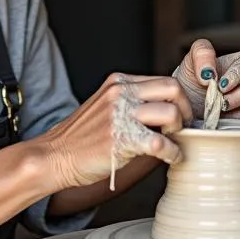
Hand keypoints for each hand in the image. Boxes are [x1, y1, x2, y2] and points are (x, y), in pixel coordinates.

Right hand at [39, 73, 193, 190]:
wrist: (54, 156)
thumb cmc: (81, 138)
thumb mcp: (106, 106)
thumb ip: (132, 101)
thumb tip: (168, 110)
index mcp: (119, 82)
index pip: (163, 80)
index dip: (179, 99)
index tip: (182, 114)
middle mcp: (120, 93)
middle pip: (173, 89)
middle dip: (185, 109)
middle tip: (183, 126)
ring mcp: (120, 115)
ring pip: (171, 113)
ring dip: (179, 130)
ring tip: (173, 141)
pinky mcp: (121, 139)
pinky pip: (161, 142)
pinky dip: (173, 152)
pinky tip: (170, 158)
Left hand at [172, 39, 239, 121]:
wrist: (182, 107)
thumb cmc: (189, 84)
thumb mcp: (189, 62)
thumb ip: (202, 54)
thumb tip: (210, 73)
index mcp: (235, 65)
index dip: (236, 74)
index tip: (219, 83)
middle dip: (237, 93)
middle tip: (220, 97)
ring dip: (237, 103)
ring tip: (219, 107)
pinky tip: (225, 117)